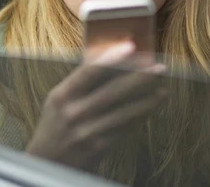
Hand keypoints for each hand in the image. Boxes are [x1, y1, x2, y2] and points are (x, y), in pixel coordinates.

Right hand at [25, 41, 166, 169]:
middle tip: (159, 68)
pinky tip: (151, 108)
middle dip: (140, 78)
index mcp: (62, 95)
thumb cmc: (55, 125)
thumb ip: (79, 82)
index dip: (111, 58)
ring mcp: (87, 131)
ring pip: (124, 111)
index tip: (131, 47)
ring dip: (147, 99)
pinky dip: (141, 116)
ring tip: (162, 89)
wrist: (47, 162)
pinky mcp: (98, 147)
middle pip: (112, 91)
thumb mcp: (58, 100)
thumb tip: (108, 59)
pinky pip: (125, 128)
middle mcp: (74, 112)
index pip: (89, 72)